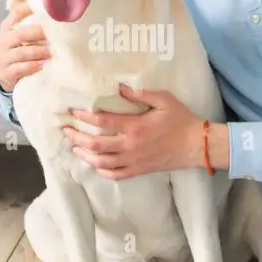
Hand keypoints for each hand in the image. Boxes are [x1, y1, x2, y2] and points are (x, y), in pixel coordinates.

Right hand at [0, 0, 49, 92]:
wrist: (2, 72)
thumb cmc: (16, 49)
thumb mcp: (18, 35)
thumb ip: (30, 23)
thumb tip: (53, 9)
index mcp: (7, 27)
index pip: (16, 13)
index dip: (30, 10)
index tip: (46, 9)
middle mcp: (3, 41)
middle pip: (20, 34)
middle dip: (38, 33)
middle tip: (53, 34)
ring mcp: (3, 58)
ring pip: (21, 52)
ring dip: (39, 52)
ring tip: (52, 52)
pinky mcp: (6, 73)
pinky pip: (20, 69)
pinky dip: (33, 66)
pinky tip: (43, 65)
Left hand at [61, 84, 212, 179]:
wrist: (195, 146)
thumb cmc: (180, 120)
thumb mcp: (163, 100)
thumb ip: (140, 93)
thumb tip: (119, 87)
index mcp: (134, 127)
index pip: (101, 122)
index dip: (84, 116)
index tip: (73, 111)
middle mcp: (129, 146)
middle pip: (95, 144)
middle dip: (77, 137)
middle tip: (66, 130)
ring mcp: (133, 161)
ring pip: (101, 162)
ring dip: (84, 154)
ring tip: (74, 147)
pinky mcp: (138, 170)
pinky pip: (115, 174)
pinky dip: (101, 171)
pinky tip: (94, 165)